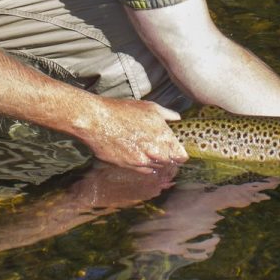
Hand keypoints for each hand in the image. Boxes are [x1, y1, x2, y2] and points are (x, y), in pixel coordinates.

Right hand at [73, 97, 188, 172]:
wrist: (98, 121)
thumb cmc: (123, 111)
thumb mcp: (150, 108)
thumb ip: (168, 115)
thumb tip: (178, 119)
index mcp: (163, 137)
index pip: (181, 156)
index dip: (181, 154)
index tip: (178, 150)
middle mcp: (155, 152)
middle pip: (170, 163)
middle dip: (169, 158)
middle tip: (163, 150)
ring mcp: (142, 161)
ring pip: (157, 168)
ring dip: (157, 162)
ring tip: (149, 151)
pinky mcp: (129, 167)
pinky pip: (143, 171)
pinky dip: (145, 165)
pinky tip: (140, 155)